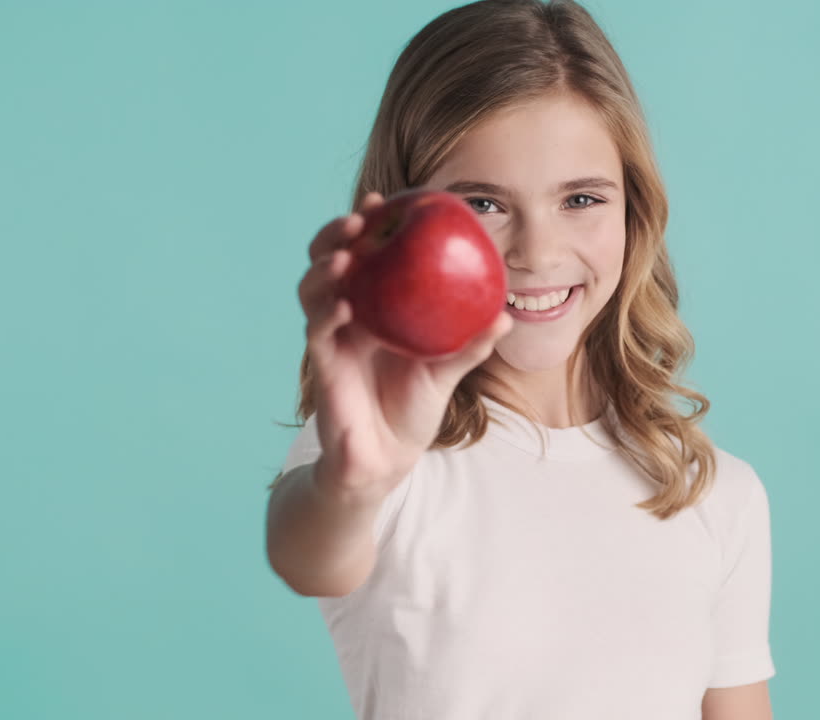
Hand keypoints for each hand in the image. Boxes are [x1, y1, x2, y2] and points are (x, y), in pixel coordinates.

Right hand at [296, 191, 513, 501]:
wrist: (388, 459)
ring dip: (324, 269)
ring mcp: (330, 339)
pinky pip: (318, 334)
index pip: (363, 255)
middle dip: (334, 234)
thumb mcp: (448, 372)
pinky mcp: (322, 366)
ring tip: (346, 255)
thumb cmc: (414, 409)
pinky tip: (346, 305)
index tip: (385, 199)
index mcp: (372, 307)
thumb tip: (507, 315)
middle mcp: (345, 316)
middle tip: (359, 218)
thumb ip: (471, 344)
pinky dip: (328, 315)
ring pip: (312, 291)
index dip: (367, 225)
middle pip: (327, 261)